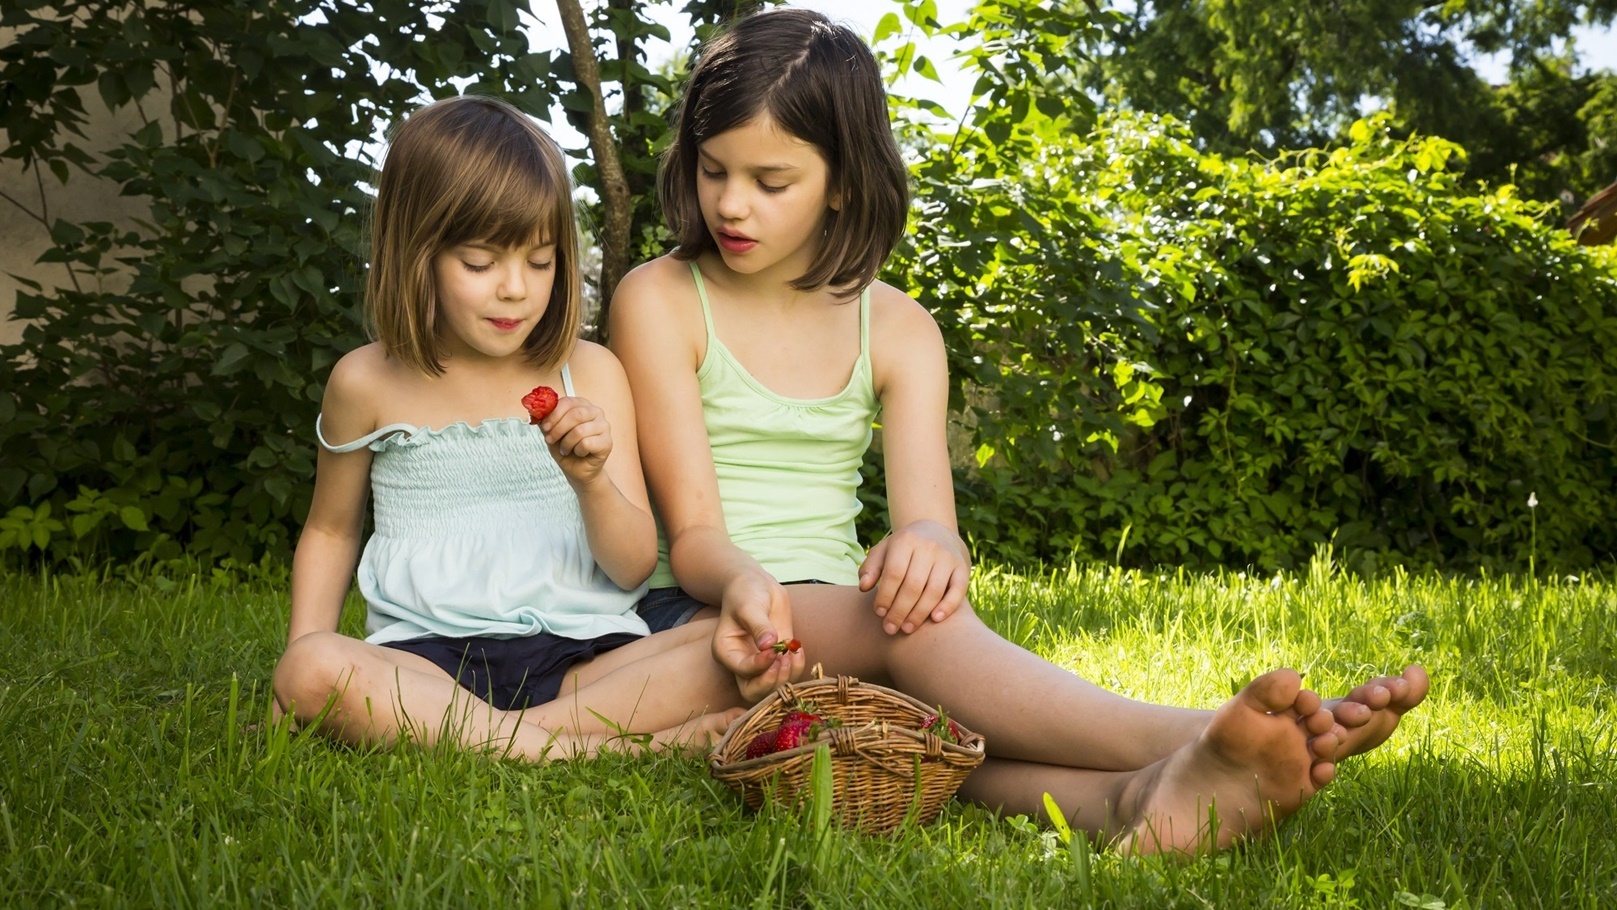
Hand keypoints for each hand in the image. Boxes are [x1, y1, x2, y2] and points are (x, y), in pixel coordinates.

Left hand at [540, 397, 610, 486]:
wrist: (578, 470)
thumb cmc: (567, 449)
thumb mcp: (551, 433)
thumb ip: (546, 420)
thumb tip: (536, 411)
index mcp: (582, 405)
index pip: (568, 402)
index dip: (554, 414)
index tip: (545, 426)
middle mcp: (595, 412)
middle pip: (575, 414)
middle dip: (558, 429)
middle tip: (550, 439)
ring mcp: (604, 426)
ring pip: (580, 430)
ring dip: (567, 443)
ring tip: (566, 449)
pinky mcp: (607, 442)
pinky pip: (587, 443)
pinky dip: (578, 451)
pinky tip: (579, 453)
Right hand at [712, 571, 803, 702]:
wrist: (758, 587)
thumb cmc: (746, 592)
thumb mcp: (749, 605)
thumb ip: (758, 625)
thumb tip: (769, 644)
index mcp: (726, 652)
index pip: (742, 670)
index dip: (760, 665)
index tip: (774, 650)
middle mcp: (741, 663)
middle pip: (753, 691)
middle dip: (771, 682)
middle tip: (783, 661)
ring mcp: (760, 664)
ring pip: (772, 689)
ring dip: (786, 676)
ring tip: (792, 653)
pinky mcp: (777, 660)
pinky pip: (788, 675)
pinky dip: (797, 668)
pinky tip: (798, 650)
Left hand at [858, 520, 969, 633]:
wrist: (937, 533)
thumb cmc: (904, 549)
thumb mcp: (884, 551)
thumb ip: (870, 568)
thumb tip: (863, 587)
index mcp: (906, 540)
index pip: (894, 574)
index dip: (885, 596)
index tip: (879, 613)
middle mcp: (929, 547)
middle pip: (913, 585)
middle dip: (900, 611)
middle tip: (890, 629)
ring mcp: (948, 557)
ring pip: (933, 591)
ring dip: (919, 614)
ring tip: (906, 629)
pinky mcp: (962, 567)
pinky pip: (957, 590)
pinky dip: (947, 606)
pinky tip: (935, 619)